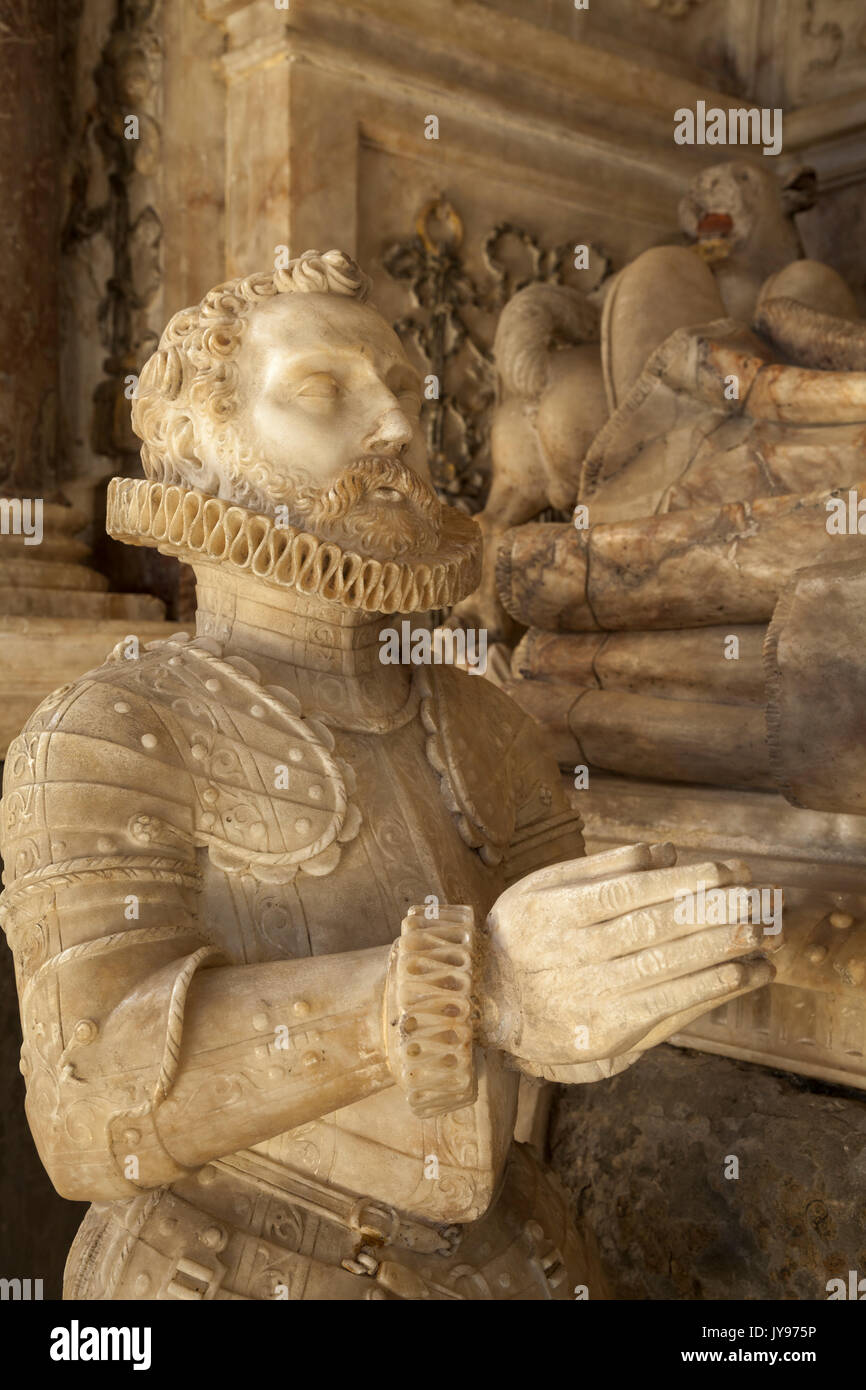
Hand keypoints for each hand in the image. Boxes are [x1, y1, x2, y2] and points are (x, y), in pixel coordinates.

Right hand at [478, 842, 780, 1081]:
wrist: (486, 1005)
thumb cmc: (521, 936)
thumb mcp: (541, 888)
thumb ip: (603, 868)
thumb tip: (666, 853)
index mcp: (554, 912)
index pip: (632, 892)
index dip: (686, 880)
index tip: (729, 871)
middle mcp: (571, 955)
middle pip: (656, 928)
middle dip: (715, 910)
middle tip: (760, 899)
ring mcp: (590, 997)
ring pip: (667, 967)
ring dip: (721, 949)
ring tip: (761, 934)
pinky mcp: (607, 1032)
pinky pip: (668, 1007)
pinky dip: (709, 990)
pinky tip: (741, 974)